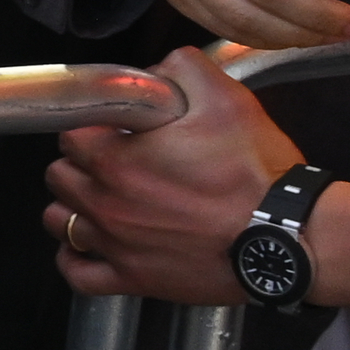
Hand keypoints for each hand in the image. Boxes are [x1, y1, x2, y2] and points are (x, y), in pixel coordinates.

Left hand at [46, 48, 285, 303]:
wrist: (290, 238)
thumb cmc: (258, 174)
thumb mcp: (226, 99)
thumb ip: (181, 69)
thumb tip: (158, 70)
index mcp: (116, 160)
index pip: (69, 133)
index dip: (93, 125)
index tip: (117, 128)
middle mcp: (106, 204)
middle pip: (60, 176)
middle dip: (81, 164)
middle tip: (115, 160)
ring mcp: (117, 246)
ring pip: (59, 222)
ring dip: (74, 208)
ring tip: (104, 198)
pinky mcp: (135, 281)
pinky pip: (78, 274)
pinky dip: (77, 257)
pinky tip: (94, 243)